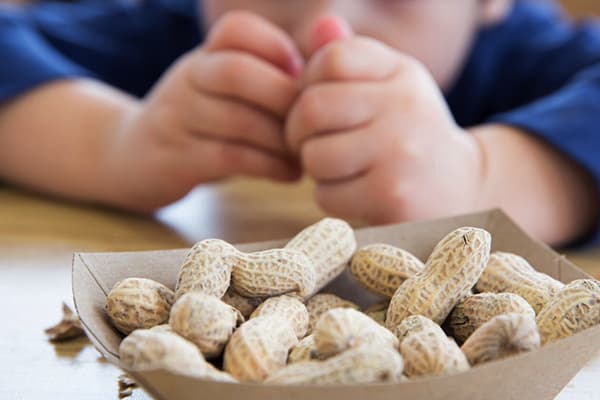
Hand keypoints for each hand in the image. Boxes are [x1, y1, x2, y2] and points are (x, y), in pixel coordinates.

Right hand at [106, 11, 302, 210]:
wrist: (133, 156)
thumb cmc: (200, 122)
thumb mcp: (222, 88)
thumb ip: (267, 74)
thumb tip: (330, 63)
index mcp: (204, 56)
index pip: (236, 29)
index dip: (277, 47)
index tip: (301, 77)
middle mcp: (188, 79)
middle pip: (236, 71)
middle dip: (284, 96)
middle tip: (313, 122)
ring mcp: (177, 119)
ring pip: (237, 120)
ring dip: (283, 140)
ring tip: (306, 153)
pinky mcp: (176, 159)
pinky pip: (229, 157)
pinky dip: (269, 166)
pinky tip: (290, 174)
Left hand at [286, 17, 483, 222]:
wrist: (460, 190)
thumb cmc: (408, 137)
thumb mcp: (390, 89)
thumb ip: (352, 60)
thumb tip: (321, 25)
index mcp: (402, 73)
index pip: (331, 58)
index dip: (309, 84)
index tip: (320, 106)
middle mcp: (405, 105)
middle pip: (312, 107)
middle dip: (298, 132)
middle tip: (312, 143)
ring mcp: (400, 151)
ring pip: (314, 155)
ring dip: (316, 170)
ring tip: (341, 169)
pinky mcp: (392, 195)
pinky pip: (326, 194)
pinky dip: (332, 198)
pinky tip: (357, 194)